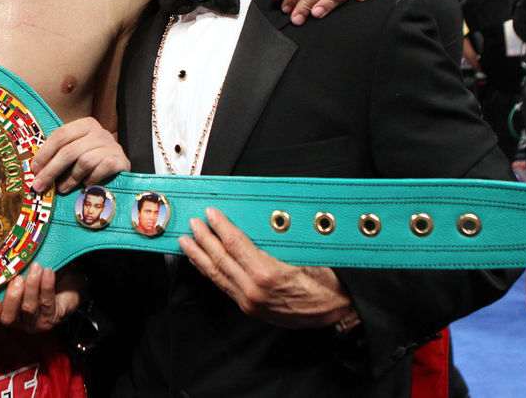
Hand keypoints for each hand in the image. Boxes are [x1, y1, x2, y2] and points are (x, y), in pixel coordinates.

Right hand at [0, 263, 83, 332]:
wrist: (68, 282)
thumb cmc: (39, 276)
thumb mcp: (22, 271)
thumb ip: (10, 268)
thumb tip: (3, 250)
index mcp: (4, 310)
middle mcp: (17, 320)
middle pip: (8, 317)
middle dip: (12, 297)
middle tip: (18, 278)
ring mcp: (34, 322)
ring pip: (28, 308)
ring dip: (32, 286)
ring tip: (36, 268)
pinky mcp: (51, 318)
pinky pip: (47, 302)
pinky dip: (47, 285)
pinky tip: (48, 272)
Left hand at [29, 117, 128, 193]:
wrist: (121, 168)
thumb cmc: (93, 161)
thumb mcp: (76, 151)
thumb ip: (59, 154)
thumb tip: (36, 169)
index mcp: (86, 125)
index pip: (61, 135)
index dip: (45, 153)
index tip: (34, 169)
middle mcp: (100, 132)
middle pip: (69, 150)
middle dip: (51, 170)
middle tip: (40, 185)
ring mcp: (112, 146)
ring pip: (84, 161)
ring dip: (70, 178)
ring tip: (62, 188)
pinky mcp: (121, 161)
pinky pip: (101, 169)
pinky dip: (91, 179)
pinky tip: (86, 185)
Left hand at [178, 207, 353, 327]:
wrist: (338, 310)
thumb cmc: (327, 281)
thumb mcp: (304, 254)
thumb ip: (276, 240)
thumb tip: (257, 221)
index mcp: (267, 274)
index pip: (234, 244)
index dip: (220, 226)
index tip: (211, 213)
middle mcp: (254, 290)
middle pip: (220, 259)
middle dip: (203, 239)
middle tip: (192, 223)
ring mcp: (251, 303)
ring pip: (218, 276)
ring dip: (200, 257)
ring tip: (186, 243)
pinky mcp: (251, 309)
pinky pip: (225, 287)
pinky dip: (211, 273)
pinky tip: (203, 264)